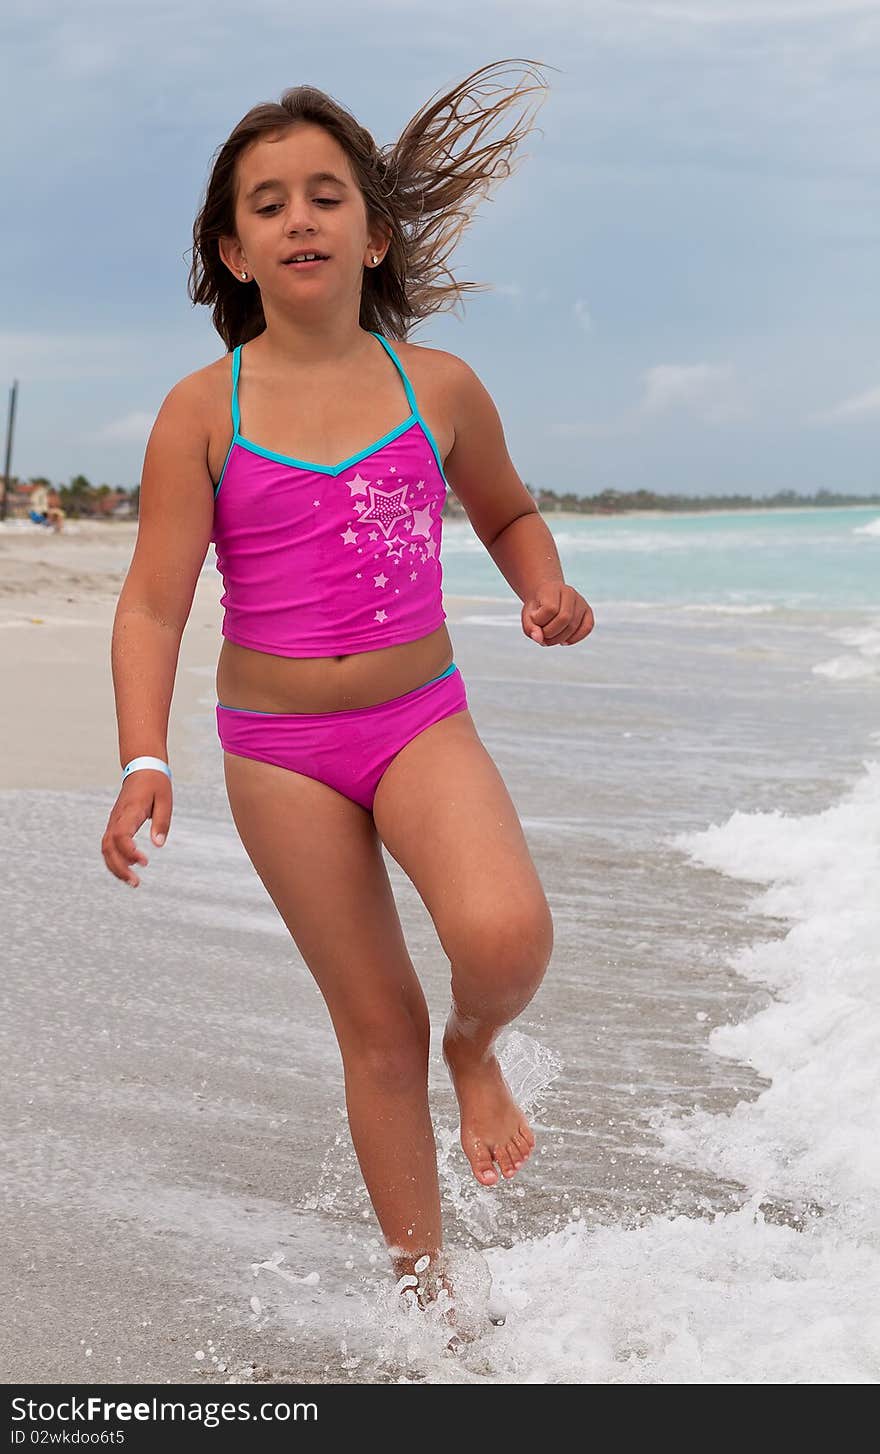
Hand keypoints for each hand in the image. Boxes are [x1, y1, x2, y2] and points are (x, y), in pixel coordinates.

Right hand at [101, 771, 172, 887]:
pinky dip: (115, 859)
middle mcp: (117, 818)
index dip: (129, 852)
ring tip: (132, 881)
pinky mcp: (115, 824)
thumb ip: (162, 822)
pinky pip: (109, 845)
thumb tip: (158, 844)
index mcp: (130, 810)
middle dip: (119, 868)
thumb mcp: (165, 800)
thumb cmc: (155, 783)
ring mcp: (113, 821)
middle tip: (135, 882)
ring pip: (105, 848)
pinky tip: (128, 868)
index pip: (121, 835)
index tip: (144, 862)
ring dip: (115, 867)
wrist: (142, 768)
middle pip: (108, 847)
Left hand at [522, 582, 594, 645]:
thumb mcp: (527, 616)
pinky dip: (575, 639)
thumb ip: (529, 628)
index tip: (534, 620)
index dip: (540, 621)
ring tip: (550, 639)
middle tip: (542, 637)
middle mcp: (569, 592)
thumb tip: (539, 639)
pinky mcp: (588, 611)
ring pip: (574, 626)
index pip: (550, 609)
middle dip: (550, 634)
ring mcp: (580, 601)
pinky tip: (564, 641)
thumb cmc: (536, 608)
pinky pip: (587, 628)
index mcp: (552, 588)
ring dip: (559, 639)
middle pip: (564, 618)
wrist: (546, 598)